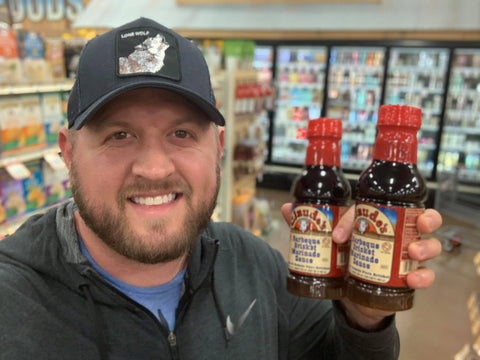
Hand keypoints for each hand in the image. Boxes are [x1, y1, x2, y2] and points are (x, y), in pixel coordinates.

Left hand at [281, 204, 442, 329]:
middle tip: (418, 223)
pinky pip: (426, 274)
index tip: (337, 236)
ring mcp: (405, 255)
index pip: (370, 209)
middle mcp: (395, 233)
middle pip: (419, 217)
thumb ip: (306, 226)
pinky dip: (424, 276)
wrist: (349, 295)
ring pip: (429, 243)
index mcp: (374, 220)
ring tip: (414, 252)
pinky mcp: (409, 276)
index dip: (354, 219)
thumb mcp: (325, 243)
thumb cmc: (342, 259)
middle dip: (425, 217)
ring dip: (426, 245)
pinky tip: (413, 279)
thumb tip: (288, 208)